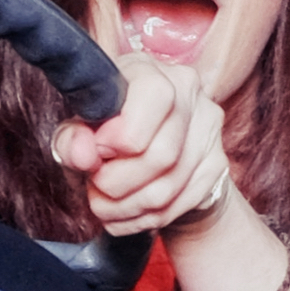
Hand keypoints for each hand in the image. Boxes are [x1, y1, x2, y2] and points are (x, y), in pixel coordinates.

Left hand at [48, 53, 239, 240]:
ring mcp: (208, 130)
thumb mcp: (80, 129)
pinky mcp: (217, 164)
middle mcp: (188, 93)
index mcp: (150, 71)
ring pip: (167, 188)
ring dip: (125, 207)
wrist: (151, 153)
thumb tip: (82, 155)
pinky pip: (177, 206)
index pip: (154, 95)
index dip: (121, 134)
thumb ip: (72, 138)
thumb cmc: (108, 134)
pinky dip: (142, 218)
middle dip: (117, 182)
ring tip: (104, 205)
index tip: (98, 151)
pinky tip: (126, 212)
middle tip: (96, 185)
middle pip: (161, 153)